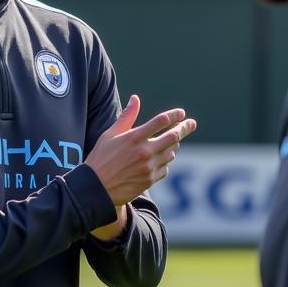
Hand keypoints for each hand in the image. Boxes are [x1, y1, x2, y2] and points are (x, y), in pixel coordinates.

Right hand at [85, 95, 196, 233]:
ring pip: (171, 153)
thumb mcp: (110, 135)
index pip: (161, 121)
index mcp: (134, 137)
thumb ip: (126, 117)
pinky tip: (160, 159)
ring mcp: (149, 167)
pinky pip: (165, 168)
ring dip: (173, 146)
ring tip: (173, 142)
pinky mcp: (150, 180)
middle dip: (184, 128)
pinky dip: (165, 162)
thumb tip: (136, 98)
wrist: (96, 188)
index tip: (181, 113)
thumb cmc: (101, 158)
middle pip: (173, 137)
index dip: (174, 115)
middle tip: (191, 123)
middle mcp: (144, 151)